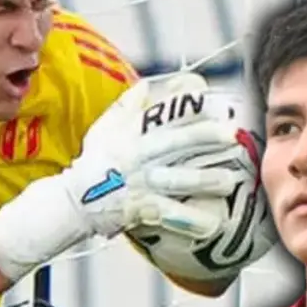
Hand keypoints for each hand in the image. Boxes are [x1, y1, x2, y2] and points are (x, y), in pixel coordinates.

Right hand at [0, 72, 242, 280]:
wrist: (73, 200)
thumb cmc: (94, 161)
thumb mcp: (105, 127)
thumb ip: (127, 105)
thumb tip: (148, 83)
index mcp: (132, 133)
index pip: (162, 114)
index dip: (186, 104)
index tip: (210, 95)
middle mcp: (138, 156)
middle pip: (176, 143)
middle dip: (205, 137)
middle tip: (233, 134)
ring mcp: (140, 183)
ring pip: (176, 179)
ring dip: (204, 180)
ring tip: (229, 180)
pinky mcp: (140, 208)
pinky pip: (168, 214)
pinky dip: (189, 220)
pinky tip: (212, 224)